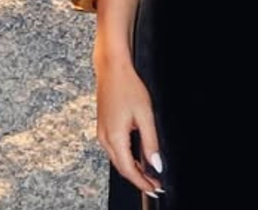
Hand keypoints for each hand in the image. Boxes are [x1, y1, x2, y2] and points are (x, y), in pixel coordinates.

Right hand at [95, 54, 164, 196]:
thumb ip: (150, 142)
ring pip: (117, 159)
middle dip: (138, 179)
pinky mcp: (103, 127)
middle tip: (154, 184)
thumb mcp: (145, 115)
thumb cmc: (127, 87)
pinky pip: (114, 150)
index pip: (128, 169)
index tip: (154, 188)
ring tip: (148, 174)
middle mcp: (105, 138)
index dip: (141, 182)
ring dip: (132, 169)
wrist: (111, 69)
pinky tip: (136, 157)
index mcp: (114, 137)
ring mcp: (102, 133)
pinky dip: (126, 157)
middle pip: (122, 167)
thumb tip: (156, 163)